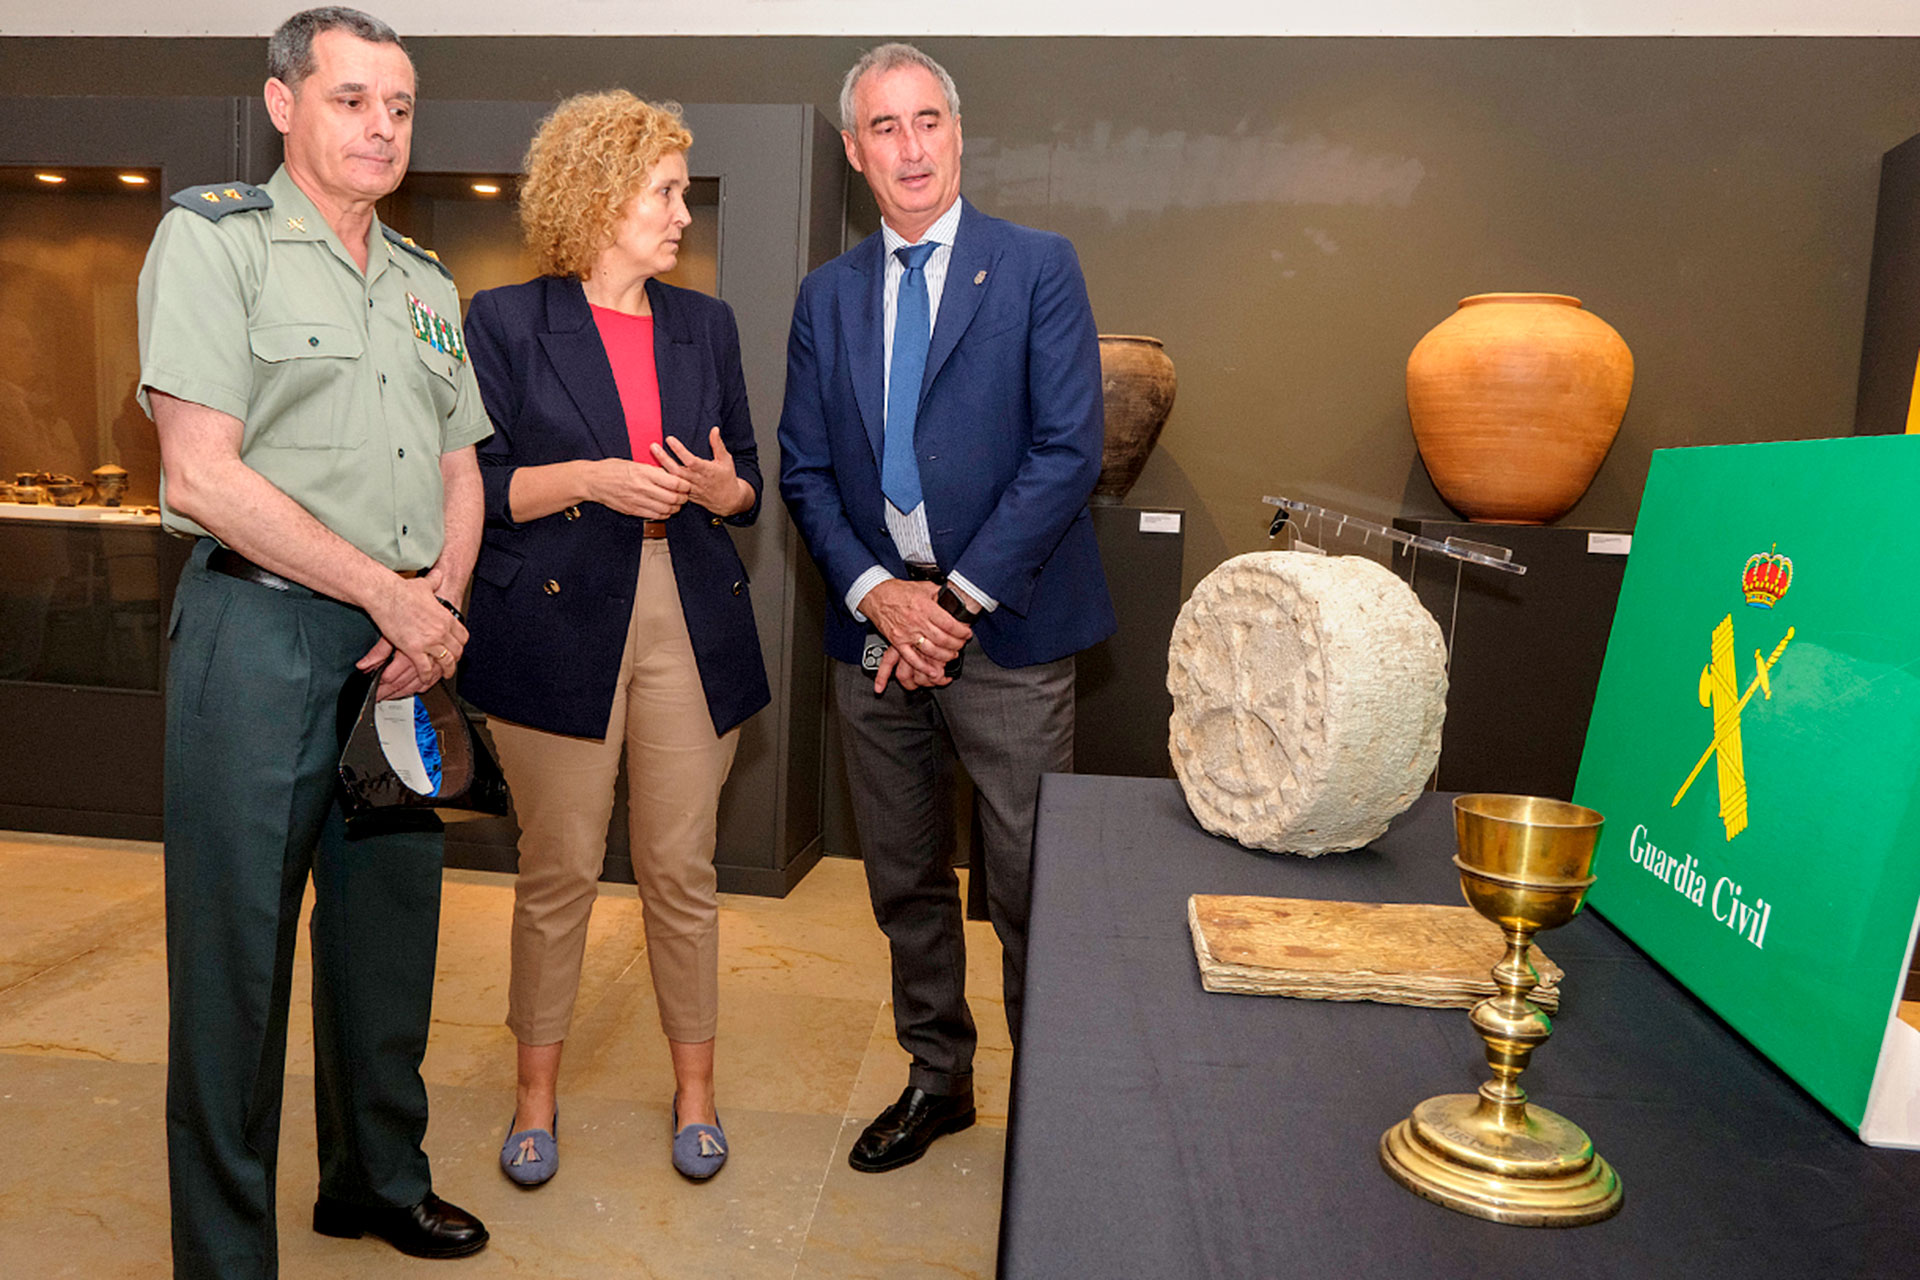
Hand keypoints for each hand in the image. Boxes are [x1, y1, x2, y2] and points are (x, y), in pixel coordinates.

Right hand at [358, 573, 466, 698]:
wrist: (385, 594)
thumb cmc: (402, 590)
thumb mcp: (425, 584)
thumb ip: (435, 582)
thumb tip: (439, 574)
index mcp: (446, 617)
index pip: (462, 636)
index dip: (460, 645)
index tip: (458, 648)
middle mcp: (441, 631)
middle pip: (456, 651)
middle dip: (455, 660)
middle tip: (452, 665)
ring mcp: (429, 641)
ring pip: (444, 661)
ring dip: (445, 670)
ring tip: (444, 675)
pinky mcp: (413, 649)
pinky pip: (425, 668)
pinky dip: (426, 675)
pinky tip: (425, 678)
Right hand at [587, 458, 691, 518]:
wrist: (592, 481)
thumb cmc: (612, 469)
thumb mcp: (634, 463)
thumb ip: (652, 470)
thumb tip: (669, 475)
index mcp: (644, 472)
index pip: (674, 482)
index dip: (685, 485)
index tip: (686, 485)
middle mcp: (642, 487)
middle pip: (673, 498)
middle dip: (683, 498)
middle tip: (685, 496)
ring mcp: (637, 501)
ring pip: (666, 509)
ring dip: (675, 508)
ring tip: (676, 504)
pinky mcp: (632, 510)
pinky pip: (654, 516)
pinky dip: (664, 514)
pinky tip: (665, 510)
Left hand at [651, 428, 752, 516]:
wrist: (728, 501)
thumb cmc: (727, 478)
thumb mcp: (726, 460)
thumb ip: (718, 444)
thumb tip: (714, 429)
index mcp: (707, 471)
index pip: (691, 460)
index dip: (680, 450)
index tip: (669, 439)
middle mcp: (697, 480)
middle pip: (677, 470)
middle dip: (664, 458)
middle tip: (653, 446)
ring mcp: (691, 489)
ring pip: (672, 480)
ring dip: (661, 468)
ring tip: (652, 455)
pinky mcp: (686, 495)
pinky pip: (672, 488)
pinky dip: (663, 480)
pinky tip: (654, 471)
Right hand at [859, 578, 970, 690]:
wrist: (876, 595)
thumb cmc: (899, 591)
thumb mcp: (923, 586)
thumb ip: (939, 593)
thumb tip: (953, 598)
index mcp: (925, 607)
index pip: (949, 624)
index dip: (962, 631)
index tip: (967, 633)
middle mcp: (916, 621)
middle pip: (943, 639)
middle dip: (956, 645)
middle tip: (961, 645)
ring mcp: (906, 633)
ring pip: (931, 650)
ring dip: (944, 656)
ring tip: (951, 655)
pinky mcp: (897, 642)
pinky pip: (911, 658)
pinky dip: (923, 667)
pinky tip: (933, 671)